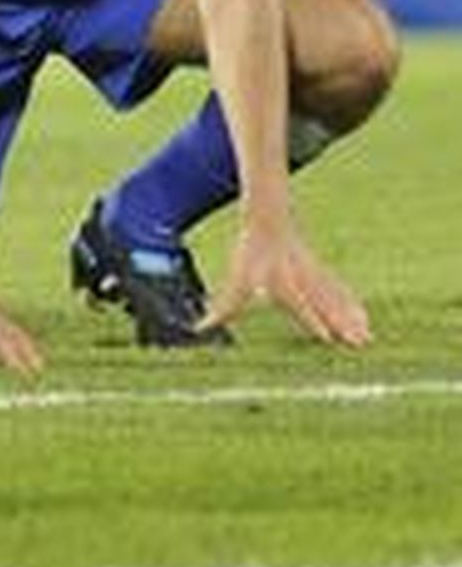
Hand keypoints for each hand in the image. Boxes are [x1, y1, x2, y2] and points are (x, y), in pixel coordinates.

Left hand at [201, 221, 370, 346]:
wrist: (269, 222)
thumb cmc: (250, 254)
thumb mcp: (237, 281)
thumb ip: (224, 308)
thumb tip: (201, 329)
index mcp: (282, 285)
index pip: (300, 306)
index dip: (312, 321)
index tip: (325, 337)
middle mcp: (301, 281)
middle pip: (324, 306)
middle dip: (340, 325)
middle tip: (357, 344)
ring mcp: (314, 275)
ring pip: (335, 299)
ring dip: (350, 319)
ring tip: (366, 338)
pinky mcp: (321, 272)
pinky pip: (339, 291)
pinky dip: (352, 305)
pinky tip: (364, 318)